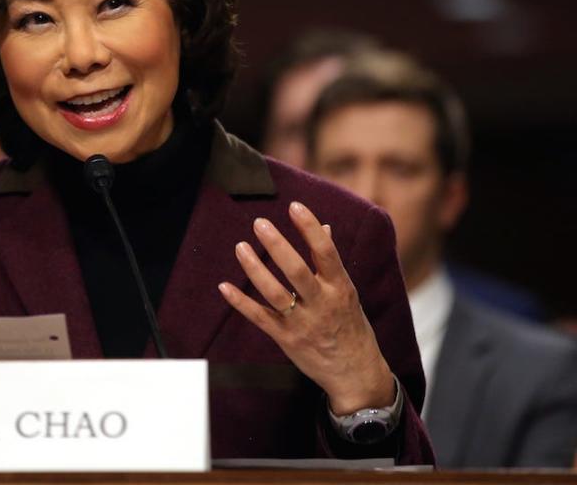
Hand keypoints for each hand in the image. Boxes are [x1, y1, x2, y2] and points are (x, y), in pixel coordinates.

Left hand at [218, 201, 394, 414]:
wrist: (355, 374)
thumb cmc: (351, 327)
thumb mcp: (347, 293)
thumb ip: (330, 263)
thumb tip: (324, 228)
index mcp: (340, 288)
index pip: (326, 252)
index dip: (309, 228)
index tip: (294, 207)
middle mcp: (322, 304)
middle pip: (296, 271)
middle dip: (277, 245)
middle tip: (259, 224)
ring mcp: (303, 323)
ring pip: (275, 293)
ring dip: (255, 269)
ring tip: (240, 247)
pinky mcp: (286, 339)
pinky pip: (260, 318)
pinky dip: (241, 302)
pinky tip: (224, 287)